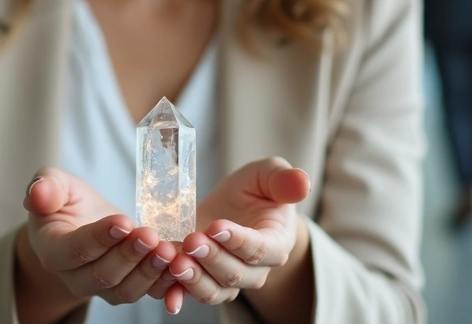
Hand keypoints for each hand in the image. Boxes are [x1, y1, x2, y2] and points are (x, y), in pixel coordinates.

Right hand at [21, 168, 177, 306]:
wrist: (77, 224)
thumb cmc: (63, 202)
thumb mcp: (52, 184)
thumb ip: (46, 186)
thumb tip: (38, 192)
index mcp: (53, 250)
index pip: (75, 250)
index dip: (100, 238)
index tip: (125, 221)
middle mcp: (75, 277)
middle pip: (102, 275)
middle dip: (129, 255)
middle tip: (150, 235)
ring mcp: (102, 287)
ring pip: (125, 290)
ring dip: (149, 272)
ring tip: (168, 251)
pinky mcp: (126, 288)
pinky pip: (146, 294)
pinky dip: (165, 284)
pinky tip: (180, 266)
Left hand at [161, 158, 310, 310]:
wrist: (238, 209)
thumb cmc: (256, 191)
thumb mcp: (269, 175)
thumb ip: (284, 179)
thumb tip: (303, 182)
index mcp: (276, 242)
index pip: (260, 249)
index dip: (239, 241)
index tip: (217, 227)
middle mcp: (255, 269)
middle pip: (235, 273)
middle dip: (212, 258)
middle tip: (192, 241)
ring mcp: (228, 280)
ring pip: (215, 290)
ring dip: (194, 280)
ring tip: (176, 263)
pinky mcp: (203, 281)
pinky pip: (192, 295)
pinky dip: (179, 296)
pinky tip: (168, 296)